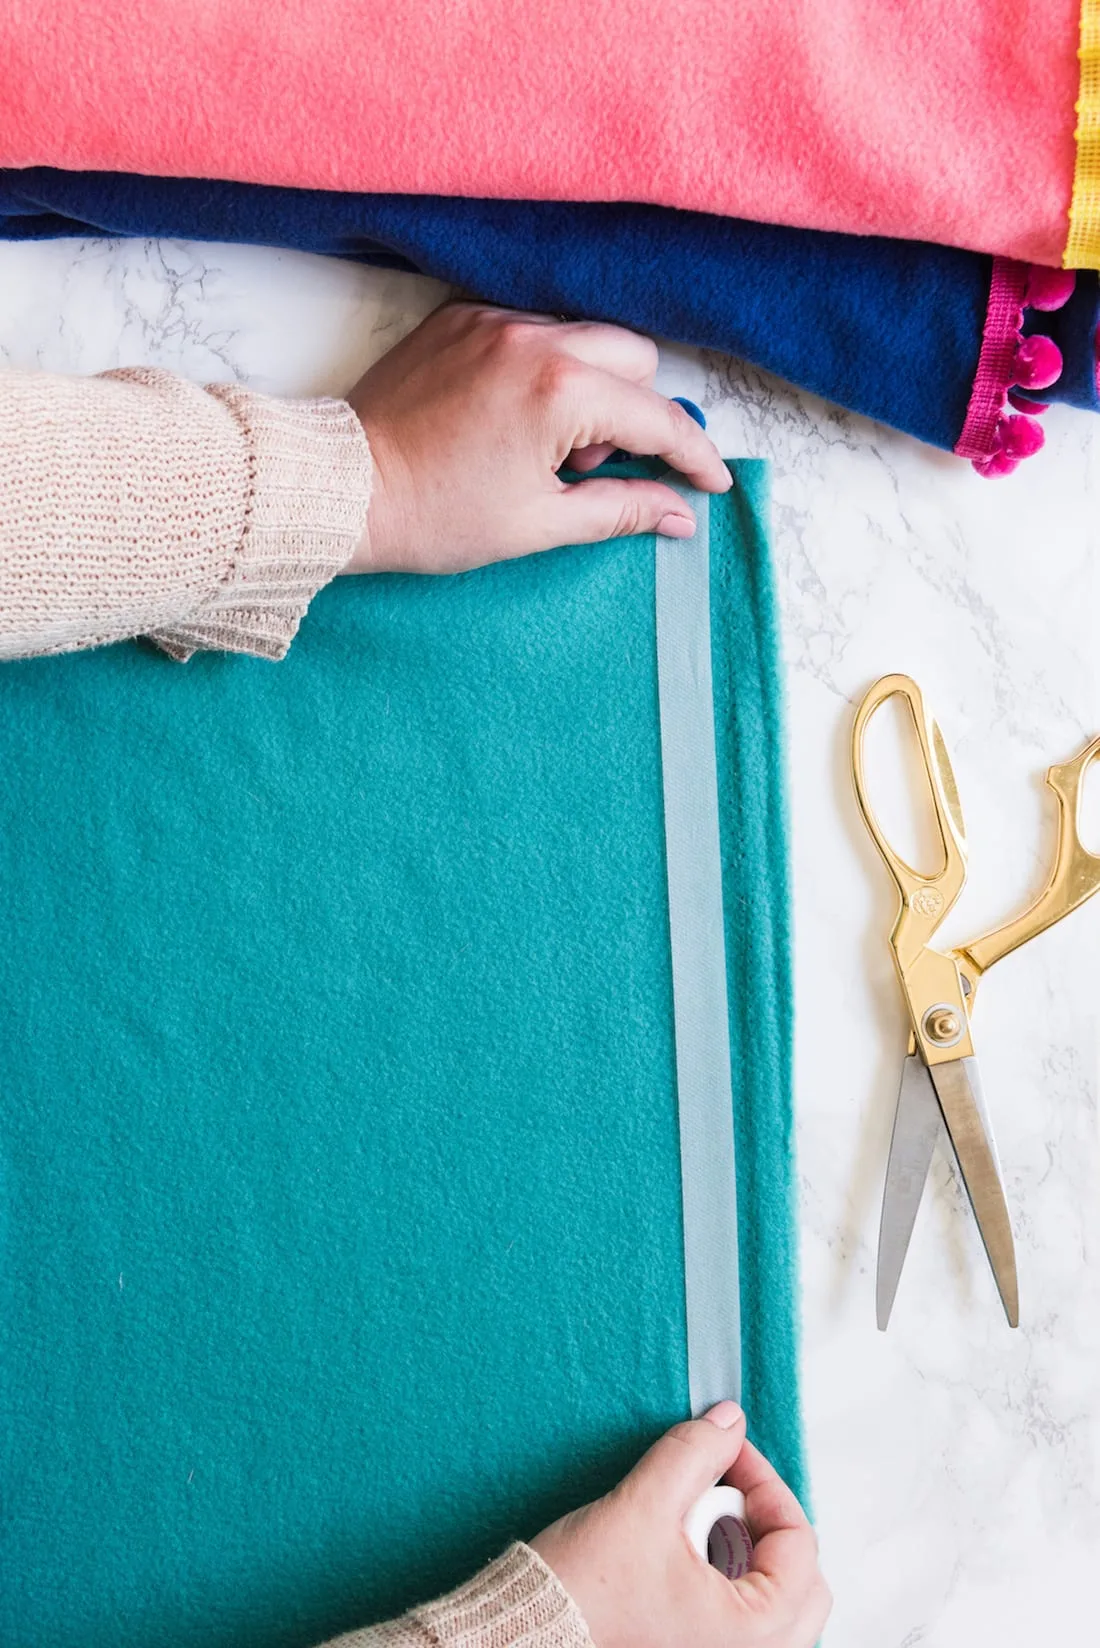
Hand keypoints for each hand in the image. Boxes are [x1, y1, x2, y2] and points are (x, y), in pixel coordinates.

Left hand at [345, 302, 730, 573]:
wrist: (343, 490)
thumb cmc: (435, 516)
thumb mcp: (539, 524)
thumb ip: (620, 508)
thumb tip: (678, 513)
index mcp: (559, 391)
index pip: (656, 416)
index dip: (692, 455)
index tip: (710, 481)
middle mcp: (531, 337)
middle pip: (631, 356)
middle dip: (635, 411)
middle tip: (594, 464)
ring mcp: (490, 319)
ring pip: (582, 337)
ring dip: (588, 387)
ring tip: (543, 445)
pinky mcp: (457, 317)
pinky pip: (530, 329)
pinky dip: (541, 368)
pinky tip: (510, 416)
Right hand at [530, 1402, 830, 1647]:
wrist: (526, 1632)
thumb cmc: (580, 1596)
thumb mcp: (643, 1505)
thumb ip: (694, 1455)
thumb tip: (728, 1424)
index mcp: (752, 1634)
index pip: (799, 1544)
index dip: (764, 1483)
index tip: (728, 1455)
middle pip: (801, 1582)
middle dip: (763, 1523)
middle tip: (720, 1491)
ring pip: (775, 1604)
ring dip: (746, 1554)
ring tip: (693, 1526)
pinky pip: (742, 1624)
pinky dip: (728, 1584)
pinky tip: (683, 1558)